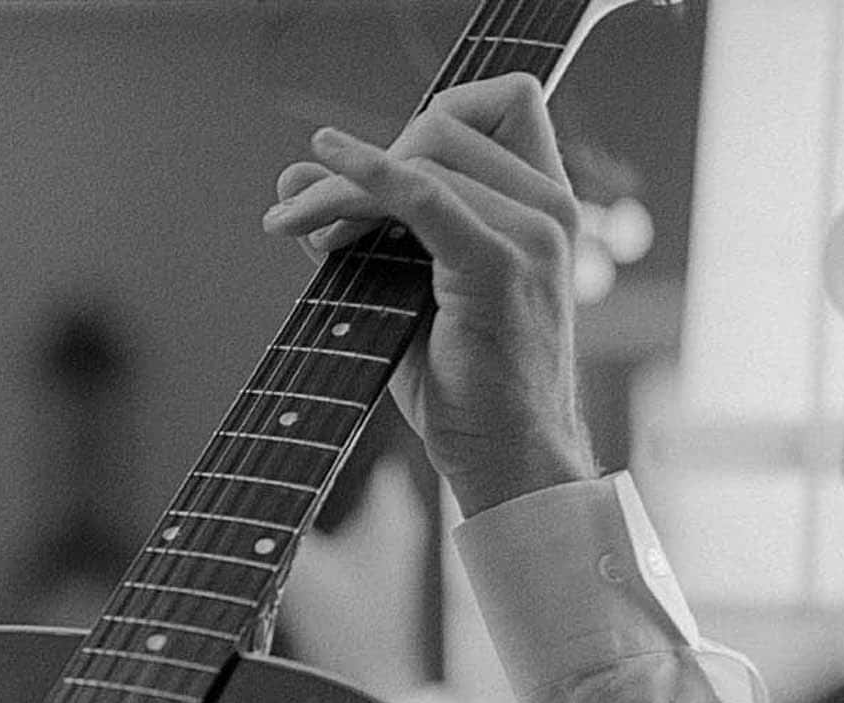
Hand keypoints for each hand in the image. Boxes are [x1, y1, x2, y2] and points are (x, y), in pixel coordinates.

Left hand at [261, 73, 597, 515]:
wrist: (509, 459)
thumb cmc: (463, 387)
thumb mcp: (405, 292)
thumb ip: (360, 229)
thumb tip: (293, 174)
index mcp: (544, 204)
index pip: (497, 102)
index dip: (423, 122)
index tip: (366, 178)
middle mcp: (550, 208)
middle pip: (443, 127)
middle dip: (363, 164)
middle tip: (308, 221)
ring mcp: (532, 234)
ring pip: (423, 160)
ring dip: (343, 189)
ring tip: (298, 229)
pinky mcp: (500, 268)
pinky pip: (423, 196)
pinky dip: (365, 178)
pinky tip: (322, 173)